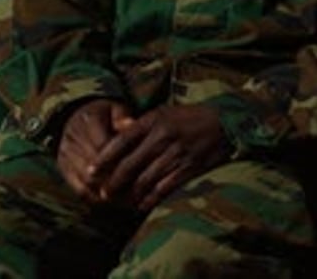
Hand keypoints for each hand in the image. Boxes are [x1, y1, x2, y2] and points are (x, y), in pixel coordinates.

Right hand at [57, 98, 132, 202]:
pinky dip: (97, 199)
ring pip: (86, 183)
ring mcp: (66, 157)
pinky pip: (80, 191)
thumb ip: (122, 117)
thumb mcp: (114, 108)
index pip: (103, 145)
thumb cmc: (103, 114)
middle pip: (94, 169)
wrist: (75, 117)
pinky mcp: (64, 170)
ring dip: (107, 195)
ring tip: (129, 200)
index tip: (140, 169)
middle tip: (138, 191)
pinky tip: (115, 202)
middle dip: (116, 182)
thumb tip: (131, 123)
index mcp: (87, 121)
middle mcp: (73, 140)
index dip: (120, 159)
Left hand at [90, 104, 229, 211]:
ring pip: (144, 180)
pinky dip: (150, 199)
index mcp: (154, 120)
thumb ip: (142, 124)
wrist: (226, 122)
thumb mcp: (165, 112)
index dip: (103, 158)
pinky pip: (164, 189)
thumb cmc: (190, 117)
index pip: (121, 140)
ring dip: (130, 194)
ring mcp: (177, 153)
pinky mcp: (190, 168)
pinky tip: (142, 203)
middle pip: (129, 165)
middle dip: (113, 182)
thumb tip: (117, 133)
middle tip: (103, 194)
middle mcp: (163, 136)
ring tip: (121, 202)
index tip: (91, 171)